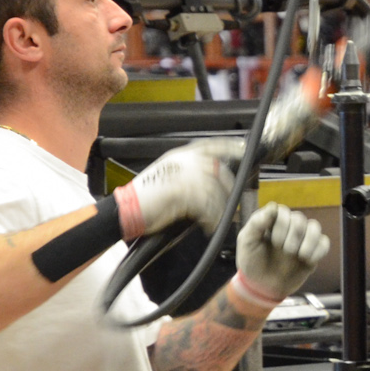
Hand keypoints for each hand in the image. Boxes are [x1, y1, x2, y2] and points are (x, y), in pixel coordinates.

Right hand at [118, 138, 243, 237]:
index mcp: (180, 155)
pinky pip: (206, 205)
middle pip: (218, 170)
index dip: (229, 146)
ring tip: (218, 222)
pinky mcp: (181, 190)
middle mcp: (183, 161)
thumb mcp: (170, 178)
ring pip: (214, 191)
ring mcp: (182, 174)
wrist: (127, 208)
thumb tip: (215, 184)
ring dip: (219, 210)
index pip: (210, 145)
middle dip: (229, 190)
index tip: (243, 149)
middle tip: (231, 207)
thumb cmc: (148, 199)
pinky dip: (210, 218)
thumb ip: (191, 175)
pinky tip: (208, 226)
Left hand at [233, 204, 328, 306]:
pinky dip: (317, 251)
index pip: (284, 211)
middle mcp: (289, 226)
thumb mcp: (247, 242)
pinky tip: (307, 260)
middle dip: (293, 236)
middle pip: (300, 219)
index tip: (273, 241)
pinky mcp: (313, 252)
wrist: (263, 287)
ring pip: (315, 227)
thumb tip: (273, 206)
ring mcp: (302, 239)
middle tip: (284, 251)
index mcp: (272, 220)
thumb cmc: (252, 262)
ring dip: (308, 241)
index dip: (281, 225)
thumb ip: (256, 223)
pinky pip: (324, 243)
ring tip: (298, 255)